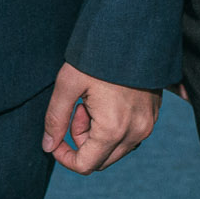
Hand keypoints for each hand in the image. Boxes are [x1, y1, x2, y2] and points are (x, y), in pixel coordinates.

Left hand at [42, 64, 159, 173]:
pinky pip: (128, 137)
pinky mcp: (152, 117)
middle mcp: (135, 133)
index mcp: (113, 129)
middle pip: (100, 160)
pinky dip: (113, 128)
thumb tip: (47, 147)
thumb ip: (55, 118)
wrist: (133, 33)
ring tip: (93, 101)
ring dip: (97, 133)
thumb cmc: (97, 56)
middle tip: (78, 108)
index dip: (64, 157)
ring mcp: (147, 126)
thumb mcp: (68, 83)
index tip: (55, 138)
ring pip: (114, 149)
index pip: (85, 165)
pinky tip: (108, 100)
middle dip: (82, 140)